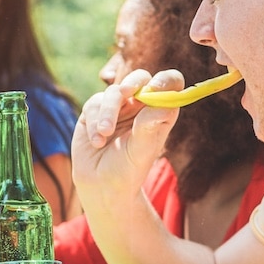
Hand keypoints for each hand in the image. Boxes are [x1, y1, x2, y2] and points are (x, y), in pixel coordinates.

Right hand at [71, 68, 182, 200]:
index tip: (155, 89)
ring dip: (107, 112)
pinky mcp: (95, 111)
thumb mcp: (142, 151)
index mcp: (160, 112)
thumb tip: (163, 104)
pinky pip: (94, 104)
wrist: (101, 186)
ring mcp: (117, 107)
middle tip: (126, 92)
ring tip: (104, 136)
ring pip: (113, 92)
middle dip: (133, 82)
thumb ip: (150, 127)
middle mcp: (140, 106)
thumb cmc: (128, 171)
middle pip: (140, 78)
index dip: (165, 80)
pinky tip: (96, 142)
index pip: (170, 84)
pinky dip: (94, 122)